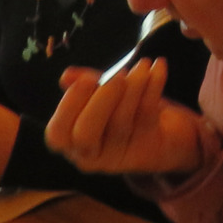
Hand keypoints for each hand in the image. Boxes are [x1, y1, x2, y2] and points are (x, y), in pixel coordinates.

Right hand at [44, 58, 208, 177]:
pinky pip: (147, 116)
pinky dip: (154, 86)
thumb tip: (67, 76)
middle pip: (85, 135)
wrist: (165, 132)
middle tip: (117, 76)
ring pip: (120, 122)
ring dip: (133, 87)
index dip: (69, 105)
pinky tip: (158, 67)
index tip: (87, 79)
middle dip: (100, 101)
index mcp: (71, 142)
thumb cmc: (123, 109)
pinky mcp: (147, 151)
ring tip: (142, 65)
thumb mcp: (102, 94)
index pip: (58, 133)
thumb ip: (84, 85)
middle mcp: (90, 155)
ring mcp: (119, 157)